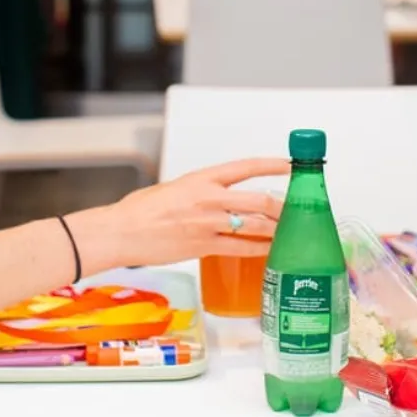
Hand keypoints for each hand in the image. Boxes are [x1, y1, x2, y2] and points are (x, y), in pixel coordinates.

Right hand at [103, 157, 289, 266]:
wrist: (121, 231)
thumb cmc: (140, 209)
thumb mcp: (174, 187)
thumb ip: (200, 191)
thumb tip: (218, 197)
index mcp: (202, 178)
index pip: (245, 167)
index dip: (271, 165)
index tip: (289, 165)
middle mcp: (209, 198)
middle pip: (260, 200)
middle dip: (283, 207)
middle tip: (295, 210)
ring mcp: (208, 224)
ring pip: (255, 225)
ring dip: (276, 229)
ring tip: (289, 232)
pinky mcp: (204, 247)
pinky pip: (241, 248)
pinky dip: (259, 250)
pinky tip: (270, 250)